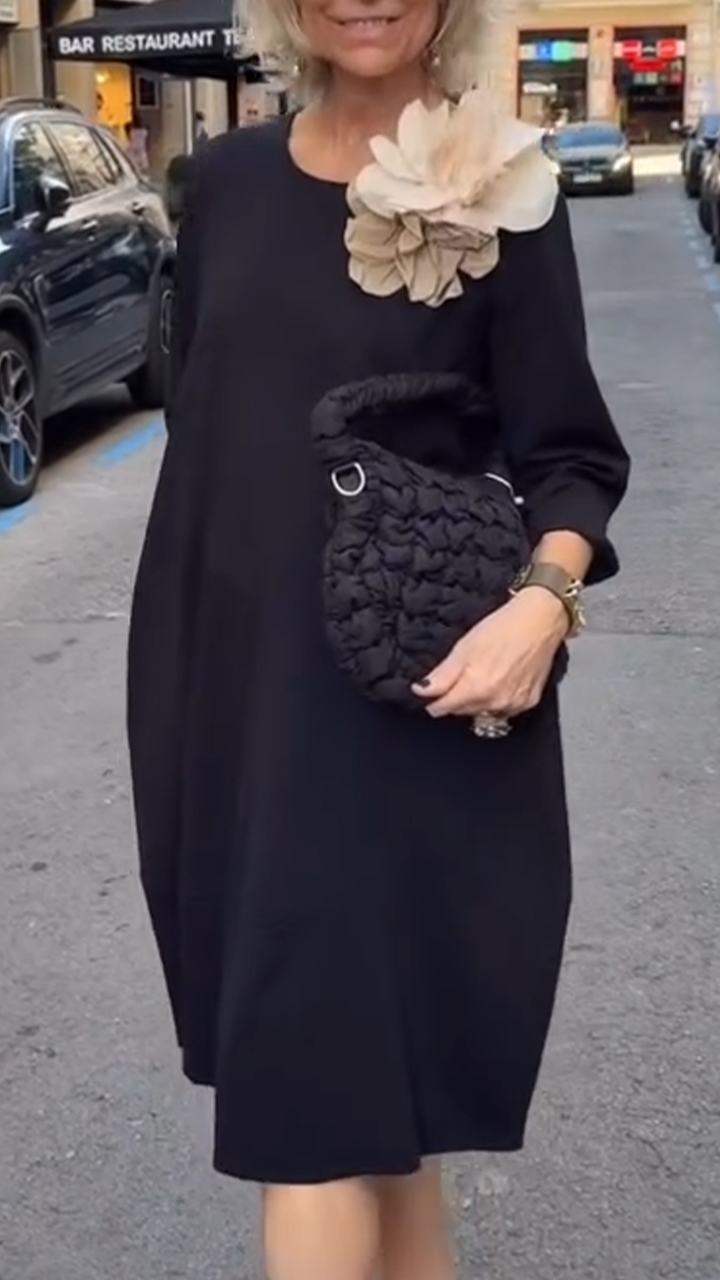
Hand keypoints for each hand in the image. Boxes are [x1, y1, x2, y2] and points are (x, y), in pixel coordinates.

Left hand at [412, 587, 568, 718]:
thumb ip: (442, 676)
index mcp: (474, 689)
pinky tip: (501, 681)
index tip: (432, 692)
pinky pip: (505, 711)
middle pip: (462, 711)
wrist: (540, 620)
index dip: (434, 700)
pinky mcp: (528, 702)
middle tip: (463, 674)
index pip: (442, 709)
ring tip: (484, 675)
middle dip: (456, 698)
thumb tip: (421, 691)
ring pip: (483, 713)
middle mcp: (494, 703)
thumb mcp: (463, 647)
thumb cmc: (502, 628)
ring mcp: (513, 705)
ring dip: (477, 701)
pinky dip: (498, 701)